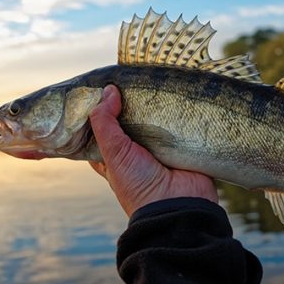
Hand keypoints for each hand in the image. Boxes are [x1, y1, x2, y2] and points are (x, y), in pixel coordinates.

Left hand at [88, 85, 217, 216]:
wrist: (179, 205)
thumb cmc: (139, 185)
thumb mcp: (113, 153)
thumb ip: (104, 122)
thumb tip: (108, 91)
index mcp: (115, 156)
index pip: (103, 128)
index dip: (101, 109)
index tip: (101, 85)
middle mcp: (137, 150)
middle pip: (130, 119)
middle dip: (131, 102)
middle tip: (131, 78)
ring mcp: (161, 147)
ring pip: (155, 119)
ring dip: (155, 104)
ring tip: (153, 80)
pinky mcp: (183, 144)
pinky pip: (179, 122)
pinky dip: (177, 110)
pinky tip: (175, 92)